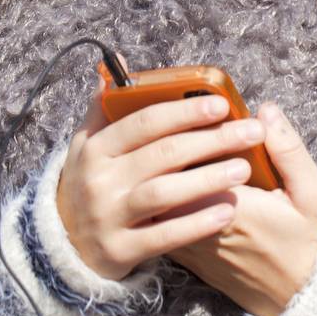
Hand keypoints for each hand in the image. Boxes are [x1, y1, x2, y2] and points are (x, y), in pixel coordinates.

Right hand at [55, 86, 268, 280]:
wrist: (64, 245)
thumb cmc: (91, 182)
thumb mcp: (88, 143)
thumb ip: (107, 105)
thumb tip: (119, 64)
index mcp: (96, 147)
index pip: (145, 121)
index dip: (184, 111)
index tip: (222, 104)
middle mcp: (100, 180)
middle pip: (163, 154)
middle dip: (212, 140)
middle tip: (252, 132)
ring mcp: (108, 217)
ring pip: (164, 193)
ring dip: (207, 179)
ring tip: (244, 169)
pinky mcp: (119, 251)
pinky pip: (164, 236)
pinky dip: (197, 224)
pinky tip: (227, 211)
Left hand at [163, 101, 316, 315]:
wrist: (308, 298)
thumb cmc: (313, 241)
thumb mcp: (312, 192)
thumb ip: (287, 150)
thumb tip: (265, 111)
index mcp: (234, 208)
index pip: (190, 163)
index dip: (188, 134)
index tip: (197, 112)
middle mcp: (204, 231)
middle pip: (167, 182)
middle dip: (168, 151)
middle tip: (177, 124)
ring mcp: (194, 249)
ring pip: (160, 205)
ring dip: (162, 177)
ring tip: (171, 148)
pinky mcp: (193, 261)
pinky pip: (165, 227)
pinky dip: (163, 202)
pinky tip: (175, 182)